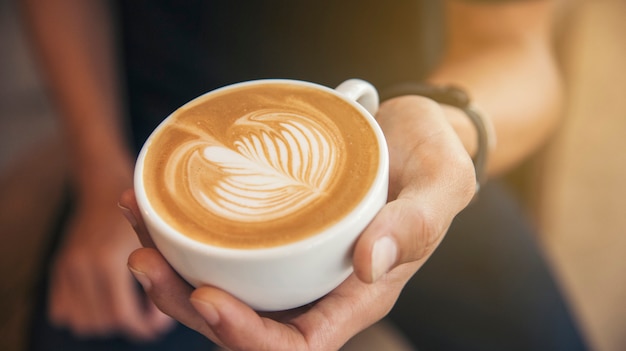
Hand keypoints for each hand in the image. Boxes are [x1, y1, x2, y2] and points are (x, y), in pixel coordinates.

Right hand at [49, 189, 173, 340]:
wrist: (105, 179)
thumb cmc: (145, 202)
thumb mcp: (163, 227)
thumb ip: (175, 262)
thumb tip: (195, 298)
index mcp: (108, 258)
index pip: (122, 315)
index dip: (145, 325)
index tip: (160, 323)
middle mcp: (83, 264)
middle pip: (103, 320)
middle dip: (131, 323)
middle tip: (152, 319)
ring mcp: (67, 266)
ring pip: (83, 320)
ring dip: (109, 320)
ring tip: (136, 309)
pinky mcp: (59, 266)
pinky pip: (63, 309)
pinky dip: (85, 314)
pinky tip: (110, 303)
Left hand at [123, 95, 475, 349]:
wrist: (416, 132)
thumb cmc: (434, 160)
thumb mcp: (440, 185)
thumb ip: (414, 225)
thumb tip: (369, 264)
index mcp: (358, 294)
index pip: (299, 346)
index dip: (248, 337)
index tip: (209, 297)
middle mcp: (318, 286)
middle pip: (244, 322)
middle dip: (187, 303)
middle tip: (145, 258)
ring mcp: (293, 259)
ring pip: (225, 284)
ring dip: (173, 265)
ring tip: (137, 222)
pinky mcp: (278, 226)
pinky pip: (227, 243)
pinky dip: (186, 229)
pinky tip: (158, 199)